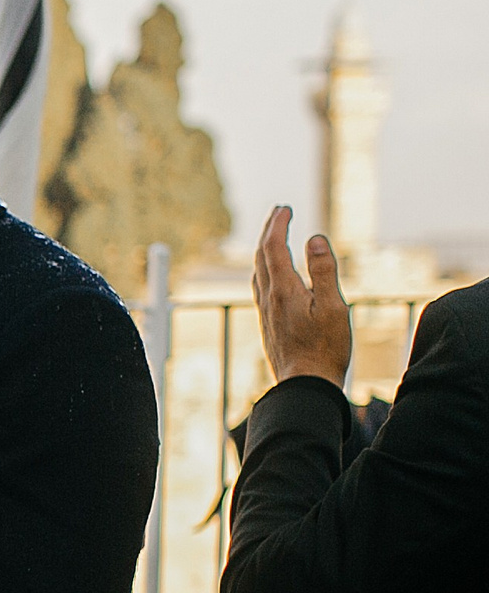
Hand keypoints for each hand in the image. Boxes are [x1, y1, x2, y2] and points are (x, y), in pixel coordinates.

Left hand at [252, 206, 351, 389]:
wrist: (303, 385)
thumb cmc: (325, 348)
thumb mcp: (334, 306)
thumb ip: (323, 271)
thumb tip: (314, 237)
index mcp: (284, 290)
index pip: (274, 247)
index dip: (277, 224)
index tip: (284, 207)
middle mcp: (268, 299)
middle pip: (261, 256)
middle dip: (269, 231)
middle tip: (279, 212)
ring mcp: (265, 313)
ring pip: (258, 272)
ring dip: (264, 250)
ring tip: (274, 237)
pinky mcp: (267, 325)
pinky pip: (260, 288)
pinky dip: (264, 269)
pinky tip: (271, 275)